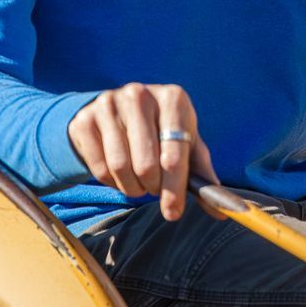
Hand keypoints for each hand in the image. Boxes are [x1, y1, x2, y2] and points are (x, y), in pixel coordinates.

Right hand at [68, 82, 218, 220]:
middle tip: (153, 189)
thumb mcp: (185, 142)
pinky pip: (98, 168)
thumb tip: (220, 211)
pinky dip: (111, 182)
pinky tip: (118, 174)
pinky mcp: (85, 119)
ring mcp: (108, 104)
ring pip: (120, 167)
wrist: (116, 110)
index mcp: (172, 98)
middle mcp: (139, 94)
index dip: (175, 188)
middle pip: (146, 164)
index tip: (173, 212)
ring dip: (131, 187)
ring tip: (138, 182)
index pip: (175, 151)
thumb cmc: (160, 130)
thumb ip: (201, 173)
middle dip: (152, 188)